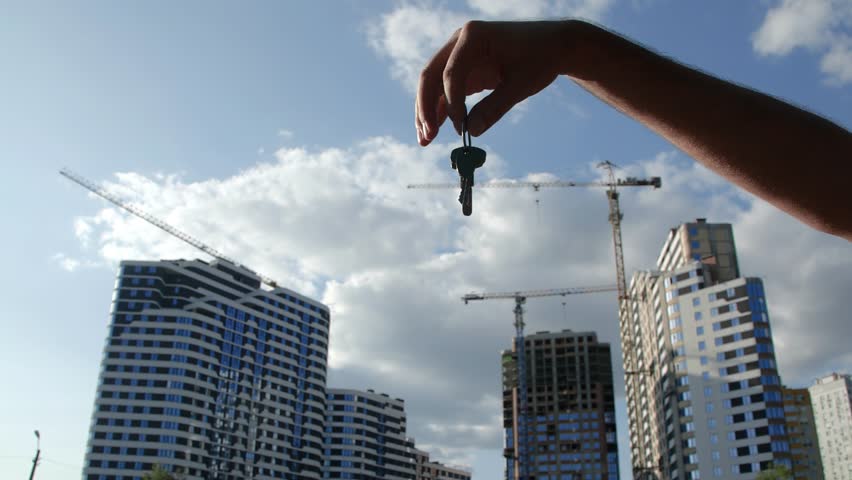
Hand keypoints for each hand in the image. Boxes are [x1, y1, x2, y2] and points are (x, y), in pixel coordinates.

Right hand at [415, 20, 573, 145]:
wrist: (552, 46)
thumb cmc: (540, 58)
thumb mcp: (521, 85)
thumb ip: (495, 107)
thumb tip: (471, 132)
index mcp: (473, 36)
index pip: (451, 72)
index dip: (451, 102)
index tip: (460, 126)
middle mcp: (460, 42)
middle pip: (431, 76)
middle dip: (426, 108)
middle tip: (427, 137)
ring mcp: (458, 55)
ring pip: (433, 85)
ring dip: (427, 112)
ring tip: (425, 140)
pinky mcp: (464, 69)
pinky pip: (445, 91)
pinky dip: (441, 111)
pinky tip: (436, 131)